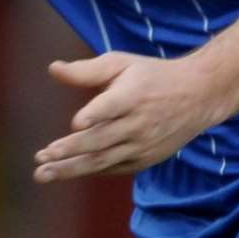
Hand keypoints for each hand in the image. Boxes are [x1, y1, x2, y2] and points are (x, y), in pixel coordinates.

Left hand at [32, 51, 222, 182]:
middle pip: (100, 140)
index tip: (75, 123)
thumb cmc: (152, 76)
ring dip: (72, 168)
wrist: (198, 96)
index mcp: (132, 95)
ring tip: (44, 173)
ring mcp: (142, 145)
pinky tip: (67, 171)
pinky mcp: (146, 159)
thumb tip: (52, 69)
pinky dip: (92, 170)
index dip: (94, 114)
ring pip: (103, 160)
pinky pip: (114, 167)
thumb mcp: (121, 64)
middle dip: (68, 152)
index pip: (111, 107)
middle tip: (40, 158)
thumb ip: (86, 70)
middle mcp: (138, 123)